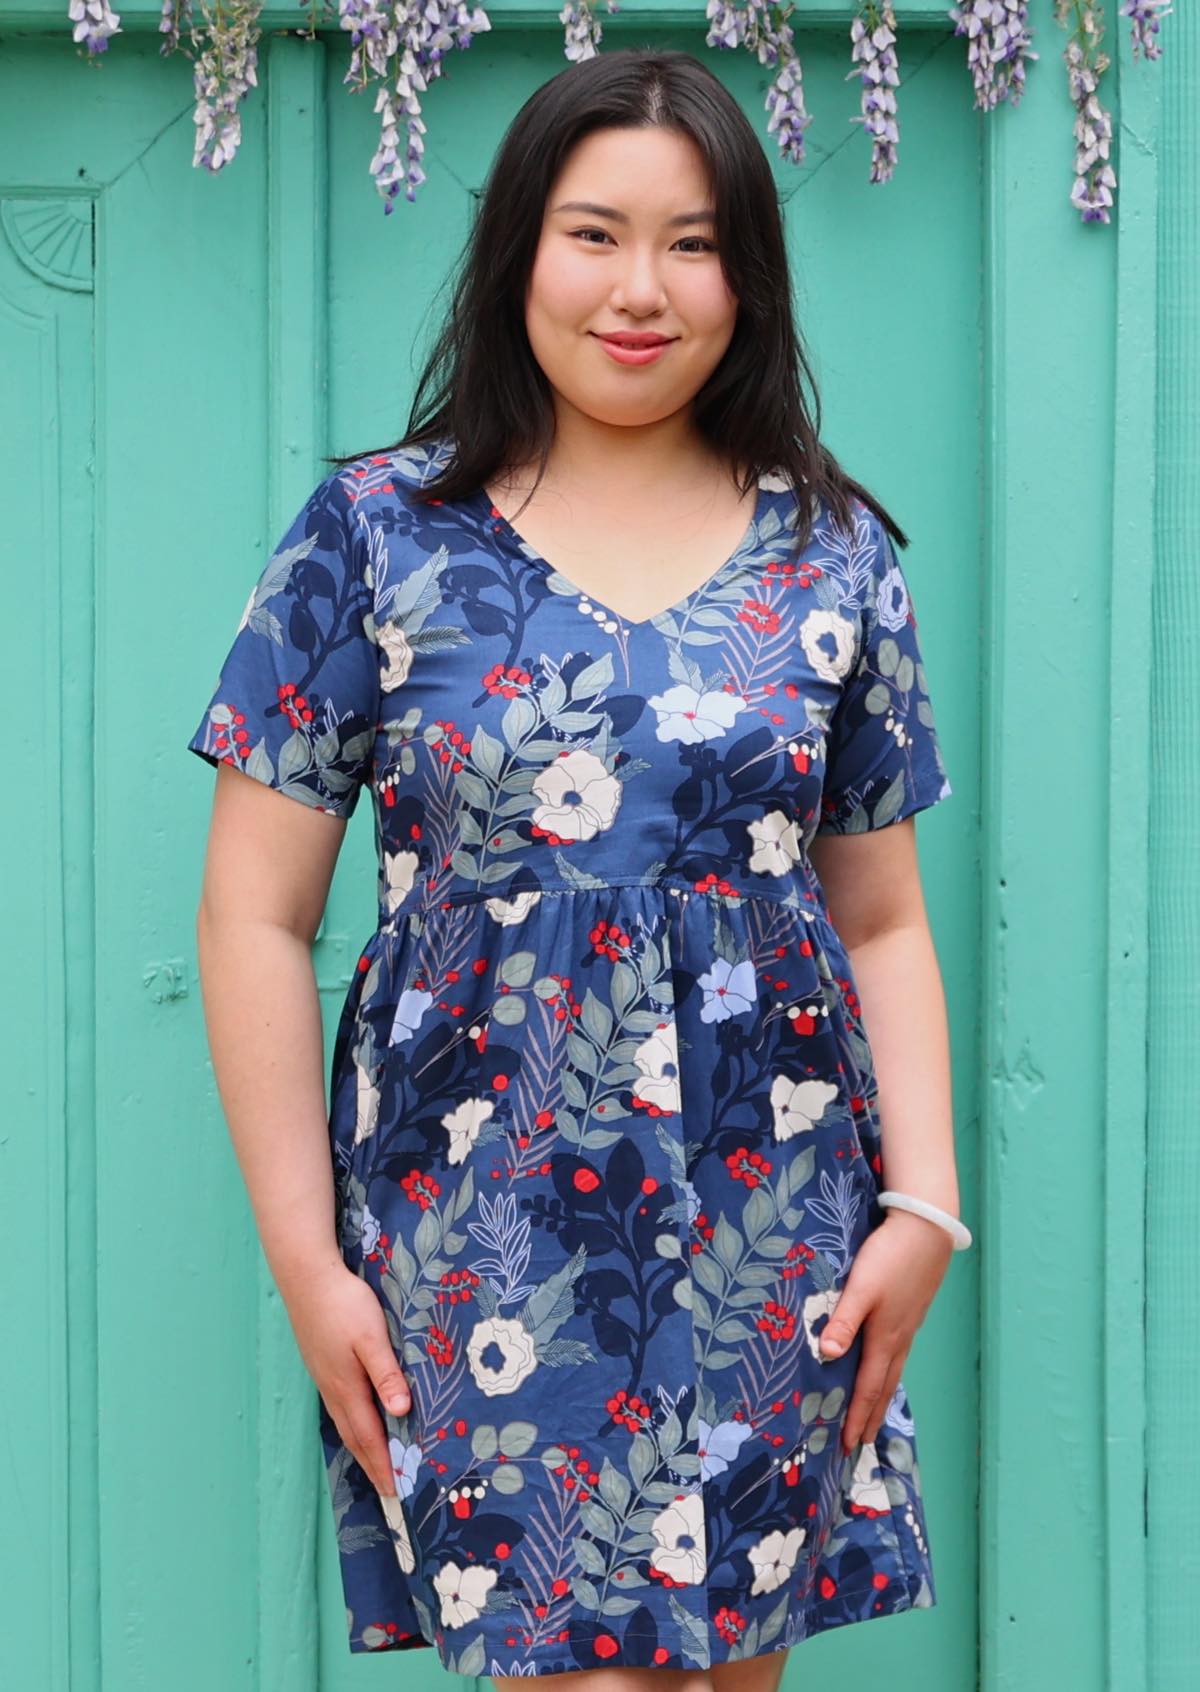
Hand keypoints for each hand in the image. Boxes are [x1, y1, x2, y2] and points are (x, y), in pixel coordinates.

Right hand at [281, 1259, 411, 1496]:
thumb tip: (401, 1412)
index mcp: (348, 1387)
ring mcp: (324, 1378)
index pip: (370, 1436)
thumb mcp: (371, 1336)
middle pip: (355, 1437)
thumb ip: (385, 1373)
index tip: (396, 1491)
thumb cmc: (344, 1304)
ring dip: (362, 1447)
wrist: (307, 1277)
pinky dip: (352, 1425)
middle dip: (373, 1465)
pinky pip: (339, 1407)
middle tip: (389, 1492)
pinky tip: (356, 1421)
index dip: (384, 1464)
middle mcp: (333, 1389)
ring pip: (346, 1422)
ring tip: (376, 1465)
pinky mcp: (322, 1365)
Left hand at [819, 1208, 954, 1451]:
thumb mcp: (861, 1288)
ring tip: (873, 1414)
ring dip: (882, 1396)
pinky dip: (889, 1372)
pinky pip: (899, 1354)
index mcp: (885, 1338)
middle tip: (860, 1442)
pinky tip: (886, 1366)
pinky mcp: (912, 1312)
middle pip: (884, 1386)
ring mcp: (909, 1326)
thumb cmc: (890, 1257)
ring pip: (894, 1370)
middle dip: (871, 1415)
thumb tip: (826, 1356)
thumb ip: (843, 1320)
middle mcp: (900, 1339)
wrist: (927, 1230)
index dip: (857, 1416)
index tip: (848, 1444)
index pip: (868, 1387)